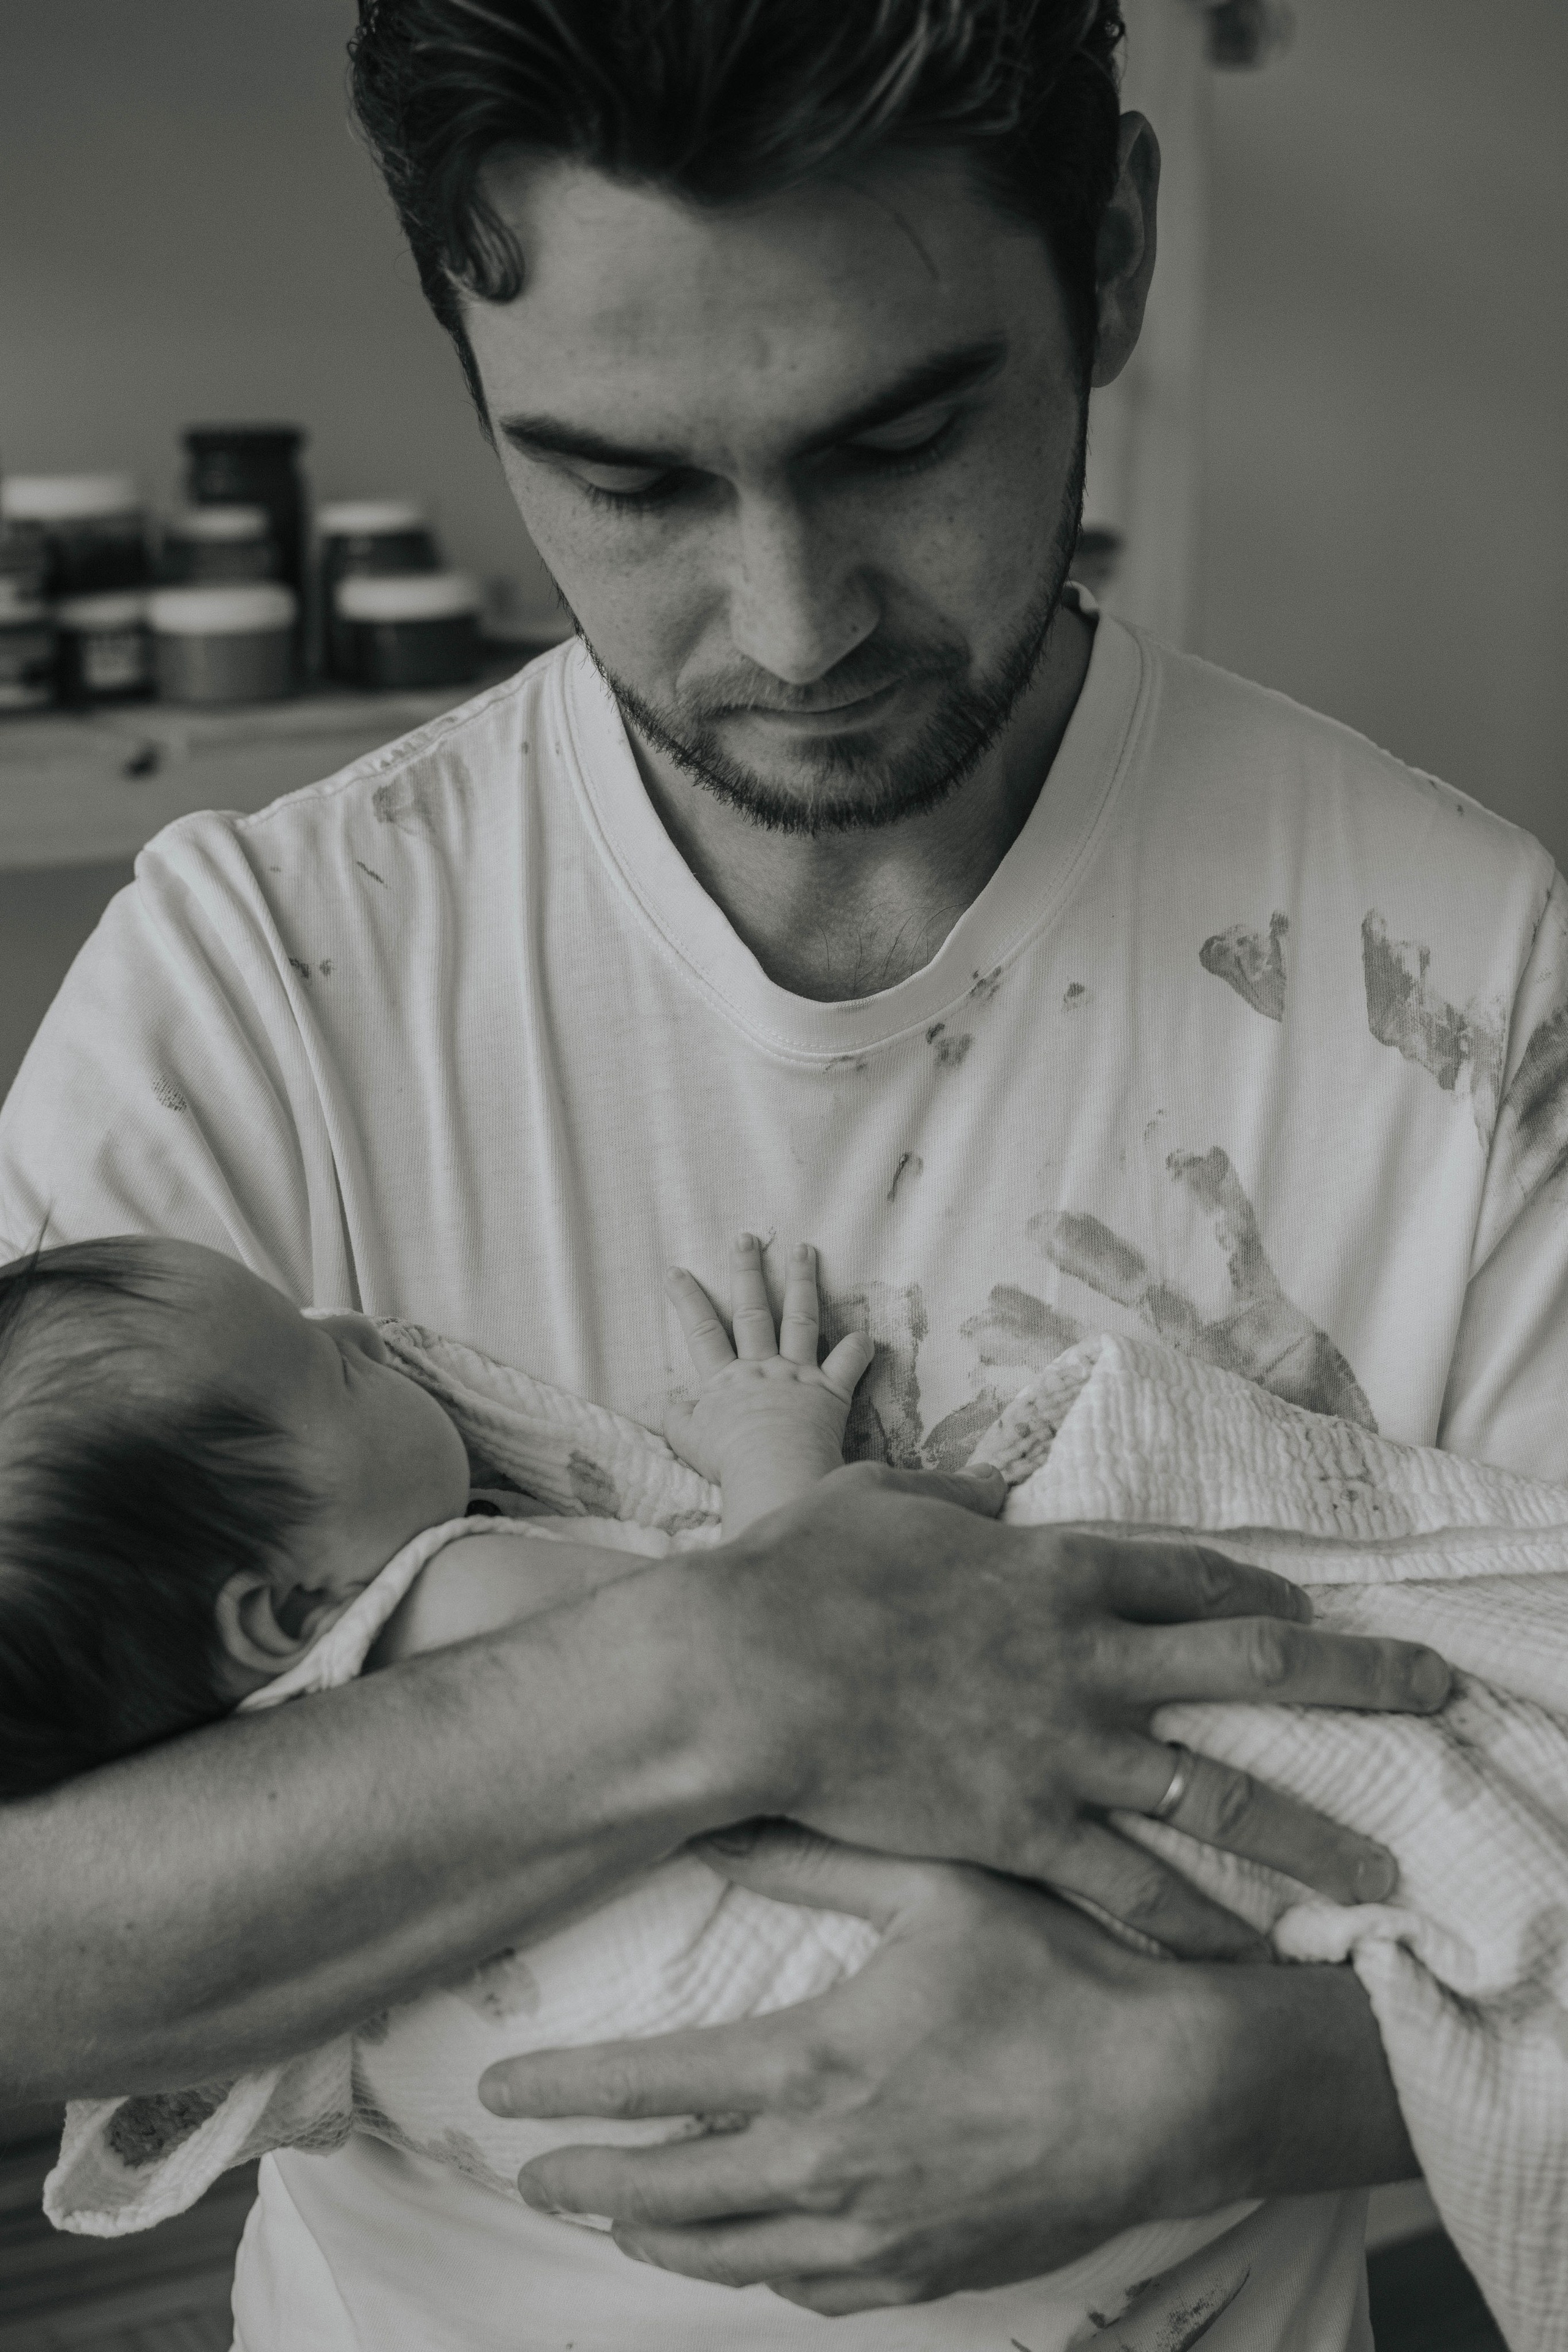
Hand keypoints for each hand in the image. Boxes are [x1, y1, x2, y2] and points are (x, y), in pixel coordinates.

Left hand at [480, 1825, 1411, 2313]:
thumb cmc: (1058, 1976)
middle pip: (665, 2194)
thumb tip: (718, 1819)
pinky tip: (739, 2256)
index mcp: (814, 2066)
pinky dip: (753, 2273)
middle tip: (526, 2172)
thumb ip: (815, 1854)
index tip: (501, 2094)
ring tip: (609, 2219)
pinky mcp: (927, 2272)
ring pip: (727, 2256)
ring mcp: (876, 2235)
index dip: (564, 2094)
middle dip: (583, 2182)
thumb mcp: (934, 1886)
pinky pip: (810, 2292)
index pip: (649, 2091)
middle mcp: (826, 2166)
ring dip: (653, 2240)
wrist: (1174, 2089)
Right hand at [664, 1235, 874, 1532]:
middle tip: (746, 1238)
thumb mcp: (686, 1439)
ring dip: (802, 1283)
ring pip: (801, 1320)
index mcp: (725, 1379)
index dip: (687, 1299)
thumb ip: (668, 1417)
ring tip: (805, 1250)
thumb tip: (639, 1406)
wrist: (775, 1472)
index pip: (702, 1330)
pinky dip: (858, 1349)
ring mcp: (797, 1375)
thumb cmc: (728, 1460)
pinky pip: (848, 1364)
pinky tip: (865, 1333)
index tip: (676, 1269)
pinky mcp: (830, 1391)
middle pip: (753, 1311)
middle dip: (747, 1271)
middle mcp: (762, 1368)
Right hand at [692, 1466, 1449, 1955]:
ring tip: (1382, 1879)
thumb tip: (987, 1487)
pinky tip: (1242, 1960)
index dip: (1256, 1594)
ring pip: (1220, 1797)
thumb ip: (949, 1490)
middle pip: (1252, 1666)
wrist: (747, 1669)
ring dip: (1310, 1838)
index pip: (1189, 1575)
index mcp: (1052, 1566)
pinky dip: (1190, 1927)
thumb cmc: (797, 1573)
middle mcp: (1085, 1654)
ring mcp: (1063, 1746)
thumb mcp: (880, 1498)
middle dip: (1359, 1679)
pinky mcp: (1024, 1827)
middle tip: (1437, 1690)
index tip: (1305, 1613)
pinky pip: (1131, 1888)